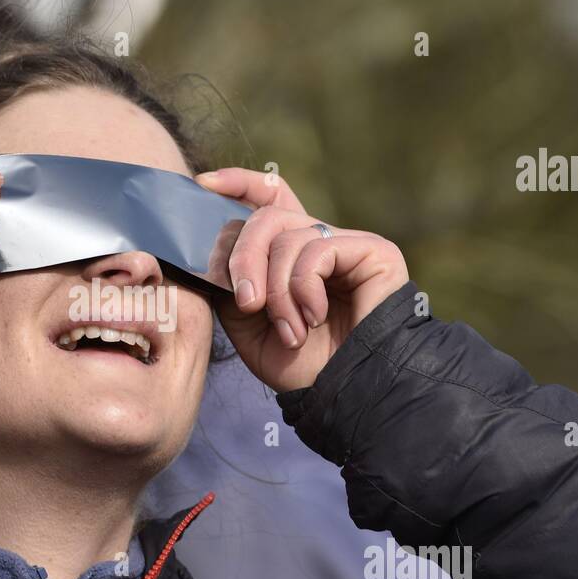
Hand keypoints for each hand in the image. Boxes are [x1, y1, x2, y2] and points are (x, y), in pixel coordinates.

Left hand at [197, 168, 409, 392]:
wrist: (346, 394)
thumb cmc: (302, 366)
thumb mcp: (248, 325)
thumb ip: (230, 284)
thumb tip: (207, 251)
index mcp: (291, 255)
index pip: (268, 199)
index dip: (238, 184)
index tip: (204, 184)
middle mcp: (320, 241)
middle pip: (267, 216)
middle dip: (244, 257)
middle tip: (248, 303)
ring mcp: (347, 243)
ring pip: (287, 236)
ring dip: (278, 290)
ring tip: (291, 330)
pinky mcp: (373, 250)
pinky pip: (317, 250)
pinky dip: (303, 289)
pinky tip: (314, 319)